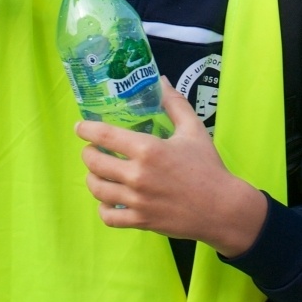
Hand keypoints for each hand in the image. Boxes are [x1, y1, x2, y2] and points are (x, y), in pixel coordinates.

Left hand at [76, 87, 268, 257]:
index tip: (81, 127)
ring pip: (97, 189)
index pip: (105, 135)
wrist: (221, 207)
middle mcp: (137, 175)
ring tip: (97, 172)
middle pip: (94, 162)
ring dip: (92, 178)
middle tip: (92, 149)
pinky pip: (108, 216)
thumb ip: (174, 104)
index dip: (87, 129)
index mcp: (148, 149)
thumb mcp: (193, 129)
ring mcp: (136, 200)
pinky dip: (103, 207)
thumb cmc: (207, 166)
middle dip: (88, 153)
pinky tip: (109, 199)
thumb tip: (161, 81)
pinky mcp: (140, 221)